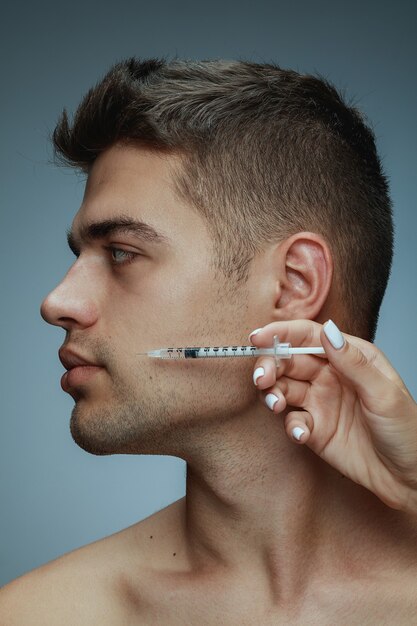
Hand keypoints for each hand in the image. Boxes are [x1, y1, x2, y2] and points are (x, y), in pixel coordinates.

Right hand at [249, 319, 416, 512]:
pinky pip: (292, 420)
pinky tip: (302, 434)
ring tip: (276, 405)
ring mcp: (320, 401)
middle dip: (269, 366)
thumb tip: (328, 331)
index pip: (308, 336)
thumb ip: (353, 362)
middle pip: (288, 361)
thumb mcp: (384, 393)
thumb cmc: (407, 430)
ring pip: (283, 388)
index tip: (258, 338)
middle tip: (262, 380)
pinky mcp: (314, 428)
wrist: (408, 477)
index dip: (281, 334)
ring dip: (273, 394)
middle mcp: (330, 375)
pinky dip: (290, 425)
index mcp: (349, 356)